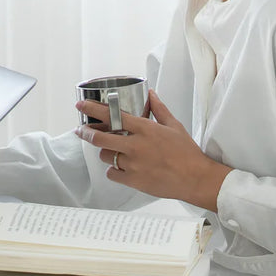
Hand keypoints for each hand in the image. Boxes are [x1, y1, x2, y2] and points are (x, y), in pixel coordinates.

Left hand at [74, 89, 232, 212]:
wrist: (195, 179)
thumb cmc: (187, 153)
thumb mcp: (174, 126)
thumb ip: (159, 109)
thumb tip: (151, 94)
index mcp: (145, 129)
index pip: (112, 116)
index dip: (93, 109)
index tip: (81, 106)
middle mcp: (136, 146)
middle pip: (100, 138)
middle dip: (87, 134)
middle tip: (82, 131)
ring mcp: (133, 164)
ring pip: (106, 156)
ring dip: (106, 153)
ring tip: (113, 152)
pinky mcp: (134, 181)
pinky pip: (112, 174)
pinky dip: (113, 170)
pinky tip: (121, 168)